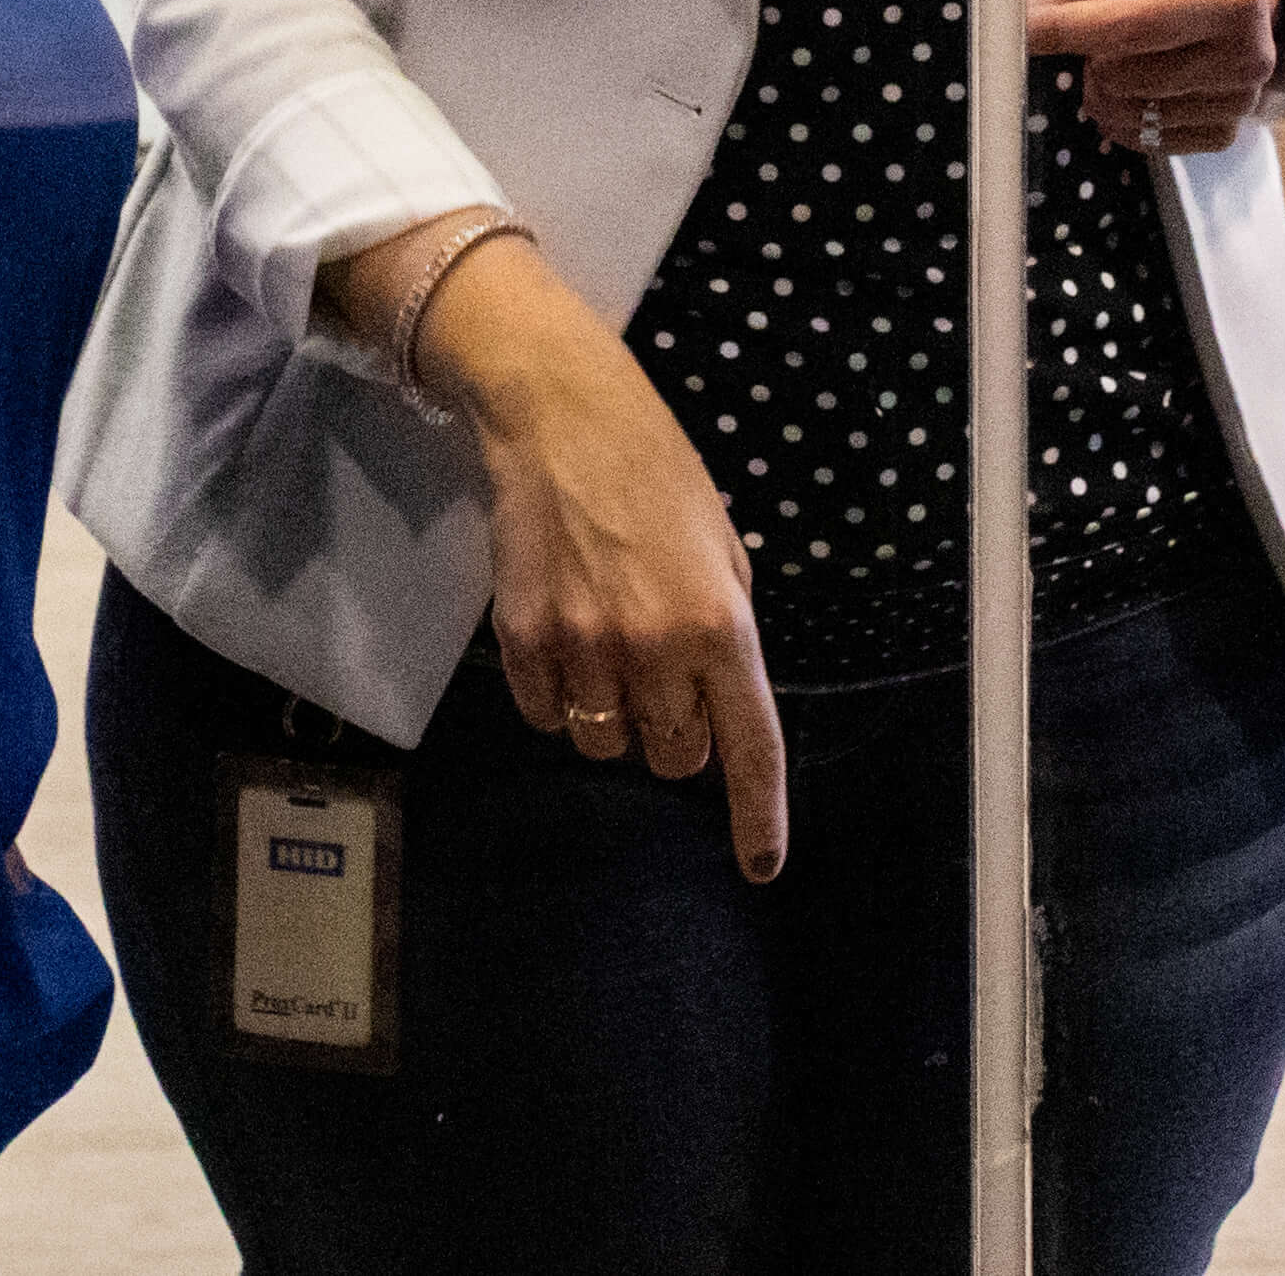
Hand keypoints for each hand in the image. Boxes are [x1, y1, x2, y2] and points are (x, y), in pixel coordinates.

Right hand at [405, 234, 791, 880]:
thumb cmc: (658, 475)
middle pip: (671, 757)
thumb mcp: (723, 549)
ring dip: (613, 714)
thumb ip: (726, 638)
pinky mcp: (525, 639)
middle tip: (661, 666)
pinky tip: (563, 633)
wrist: (562, 418)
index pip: (750, 747)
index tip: (760, 866)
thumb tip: (716, 715)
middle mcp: (656, 647)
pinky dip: (556, 697)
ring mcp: (585, 646)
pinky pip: (545, 717)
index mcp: (721, 624)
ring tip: (607, 640)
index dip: (759, 816)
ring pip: (604, 743)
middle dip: (674, 731)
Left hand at [1026, 0, 1284, 155]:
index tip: (1022, 28)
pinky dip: (1124, 112)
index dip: (1066, 31)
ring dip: (1104, 82)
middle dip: (1092, 50)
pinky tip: (1142, 71)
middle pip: (1120, 77)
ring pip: (1125, 115)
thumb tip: (1009, 20)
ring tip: (1129, 40)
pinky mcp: (1225, 131)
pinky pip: (1144, 142)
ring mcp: (1240, 100)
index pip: (1129, 27)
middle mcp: (1247, 55)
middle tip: (1111, 12)